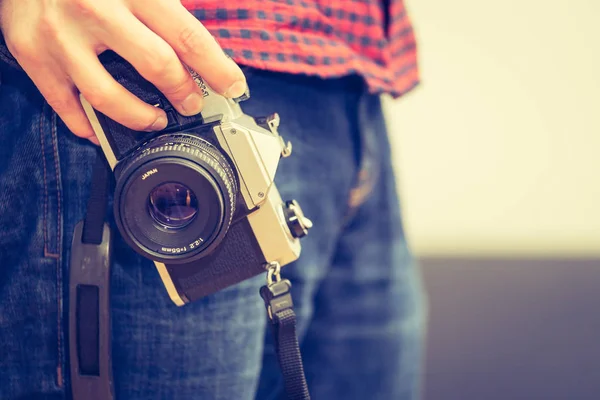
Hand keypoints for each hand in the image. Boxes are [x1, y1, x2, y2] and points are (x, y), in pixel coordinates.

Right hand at [0, 0, 246, 143]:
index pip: (187, 36)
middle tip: (192, 103)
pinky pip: (66, 106)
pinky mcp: (32, 55)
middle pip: (158, 66)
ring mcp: (60, 36)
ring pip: (110, 98)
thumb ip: (160, 8)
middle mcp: (95, 10)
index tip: (233, 86)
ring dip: (141, 118)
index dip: (217, 68)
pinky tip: (102, 128)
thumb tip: (195, 48)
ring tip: (155, 120)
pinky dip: (88, 125)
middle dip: (184, 93)